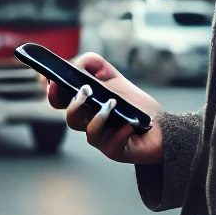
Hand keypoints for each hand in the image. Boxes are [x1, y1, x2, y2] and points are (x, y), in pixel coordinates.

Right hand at [45, 53, 162, 164]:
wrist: (161, 126)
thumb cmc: (134, 104)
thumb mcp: (114, 78)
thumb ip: (93, 65)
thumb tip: (76, 64)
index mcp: (84, 106)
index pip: (60, 100)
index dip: (54, 92)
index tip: (53, 80)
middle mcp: (89, 123)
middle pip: (71, 118)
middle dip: (74, 105)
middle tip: (86, 91)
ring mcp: (101, 139)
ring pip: (89, 132)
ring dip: (99, 117)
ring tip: (112, 104)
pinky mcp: (115, 150)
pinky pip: (112, 144)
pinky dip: (120, 132)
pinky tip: (130, 124)